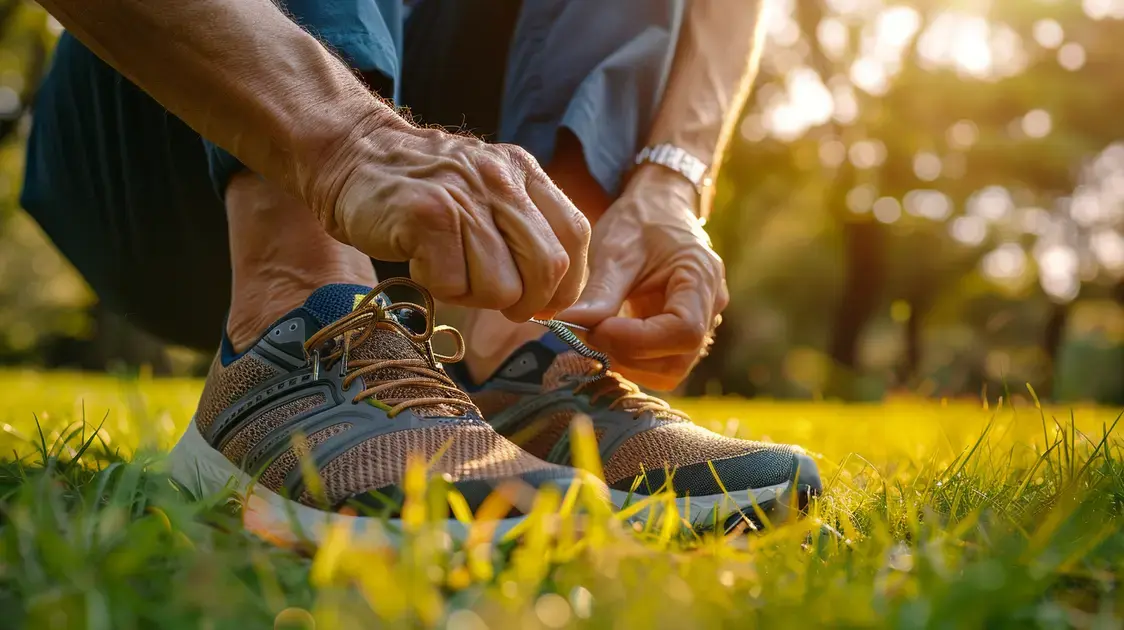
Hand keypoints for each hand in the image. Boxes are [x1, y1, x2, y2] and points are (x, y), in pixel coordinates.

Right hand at [312, 121, 589, 321]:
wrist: (351, 153)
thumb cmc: (421, 188)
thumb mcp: (485, 189)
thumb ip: (522, 227)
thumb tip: (554, 296)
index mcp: (523, 172)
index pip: (575, 236)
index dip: (565, 283)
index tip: (542, 302)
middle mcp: (500, 180)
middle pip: (547, 268)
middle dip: (527, 302)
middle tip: (499, 302)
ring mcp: (464, 197)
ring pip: (500, 287)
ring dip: (473, 297)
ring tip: (449, 270)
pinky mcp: (426, 217)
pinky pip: (452, 284)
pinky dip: (437, 288)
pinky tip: (420, 262)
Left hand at [560, 165, 728, 390]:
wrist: (658, 208)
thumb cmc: (640, 221)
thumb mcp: (616, 249)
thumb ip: (599, 292)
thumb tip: (568, 327)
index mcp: (701, 278)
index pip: (684, 332)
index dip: (637, 340)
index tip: (597, 329)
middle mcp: (710, 307)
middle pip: (678, 360)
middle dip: (628, 355)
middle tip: (589, 334)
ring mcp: (700, 325)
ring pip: (669, 370)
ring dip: (628, 362)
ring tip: (597, 334)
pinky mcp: (681, 335)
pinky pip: (661, 363)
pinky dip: (632, 358)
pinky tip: (609, 336)